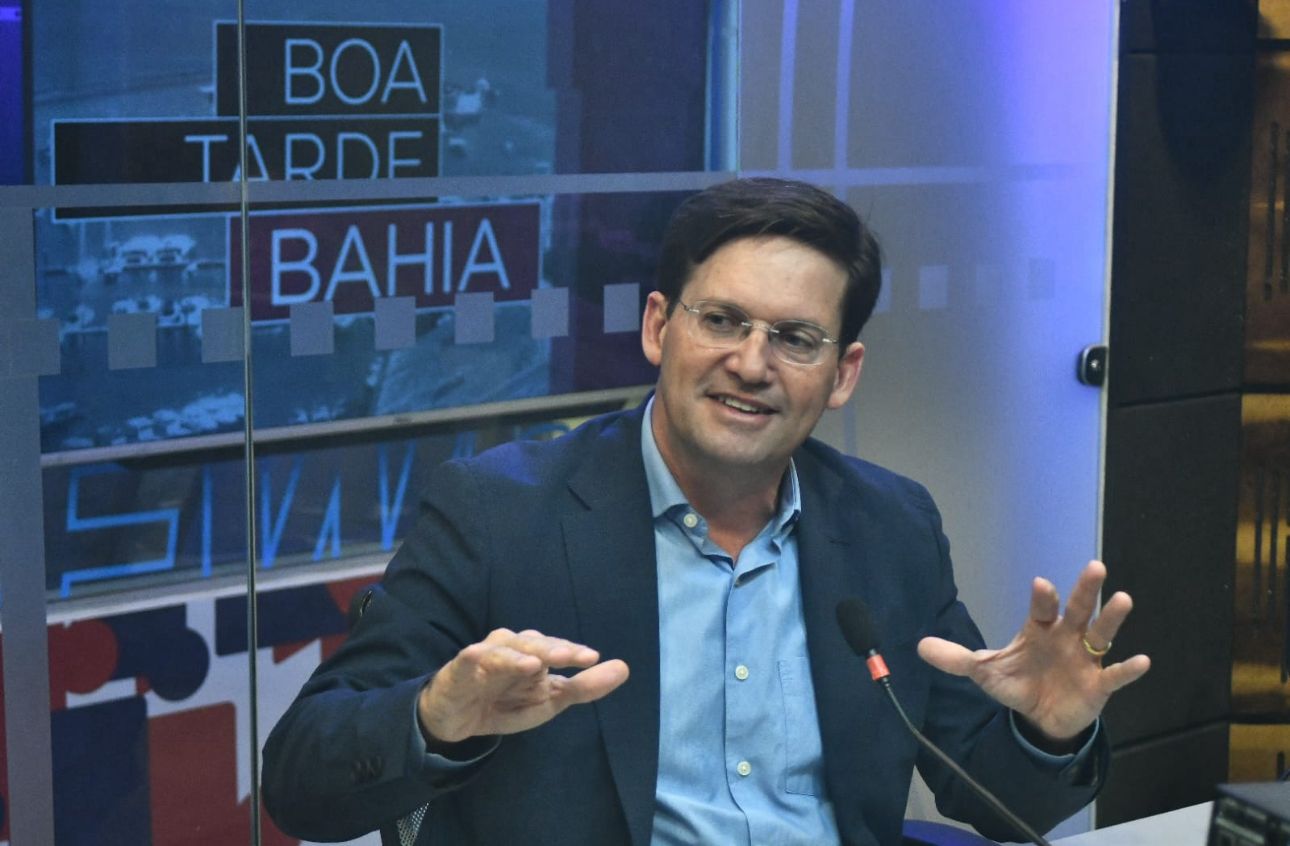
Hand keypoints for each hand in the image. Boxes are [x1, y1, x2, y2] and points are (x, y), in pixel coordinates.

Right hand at [417, 628, 629, 744]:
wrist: (456, 720)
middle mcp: (514, 646)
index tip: (594, 659)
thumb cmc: (504, 704)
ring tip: (544, 662)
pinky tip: (509, 664)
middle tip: (575, 656)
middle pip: (536, 643)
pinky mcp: (464, 664)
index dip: (574, 652)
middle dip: (555, 649)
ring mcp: (488, 653)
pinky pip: (479, 658)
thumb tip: (624, 668)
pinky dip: (495, 659)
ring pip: (509, 647)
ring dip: (527, 653)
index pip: (558, 649)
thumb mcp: (548, 702)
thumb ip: (583, 687)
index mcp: (535, 653)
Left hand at [917, 560, 1149, 742]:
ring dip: (1112, 618)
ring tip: (1123, 599)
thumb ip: (957, 659)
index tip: (1042, 584)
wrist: (1040, 717)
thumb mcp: (986, 672)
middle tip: (1095, 566)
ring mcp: (1085, 658)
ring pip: (1102, 634)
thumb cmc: (1018, 682)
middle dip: (1086, 590)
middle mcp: (1066, 636)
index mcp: (1039, 628)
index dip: (1043, 597)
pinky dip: (1128, 669)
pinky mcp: (1099, 685)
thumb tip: (919, 646)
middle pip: (1079, 609)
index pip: (1042, 608)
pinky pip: (1116, 674)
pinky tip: (1142, 660)